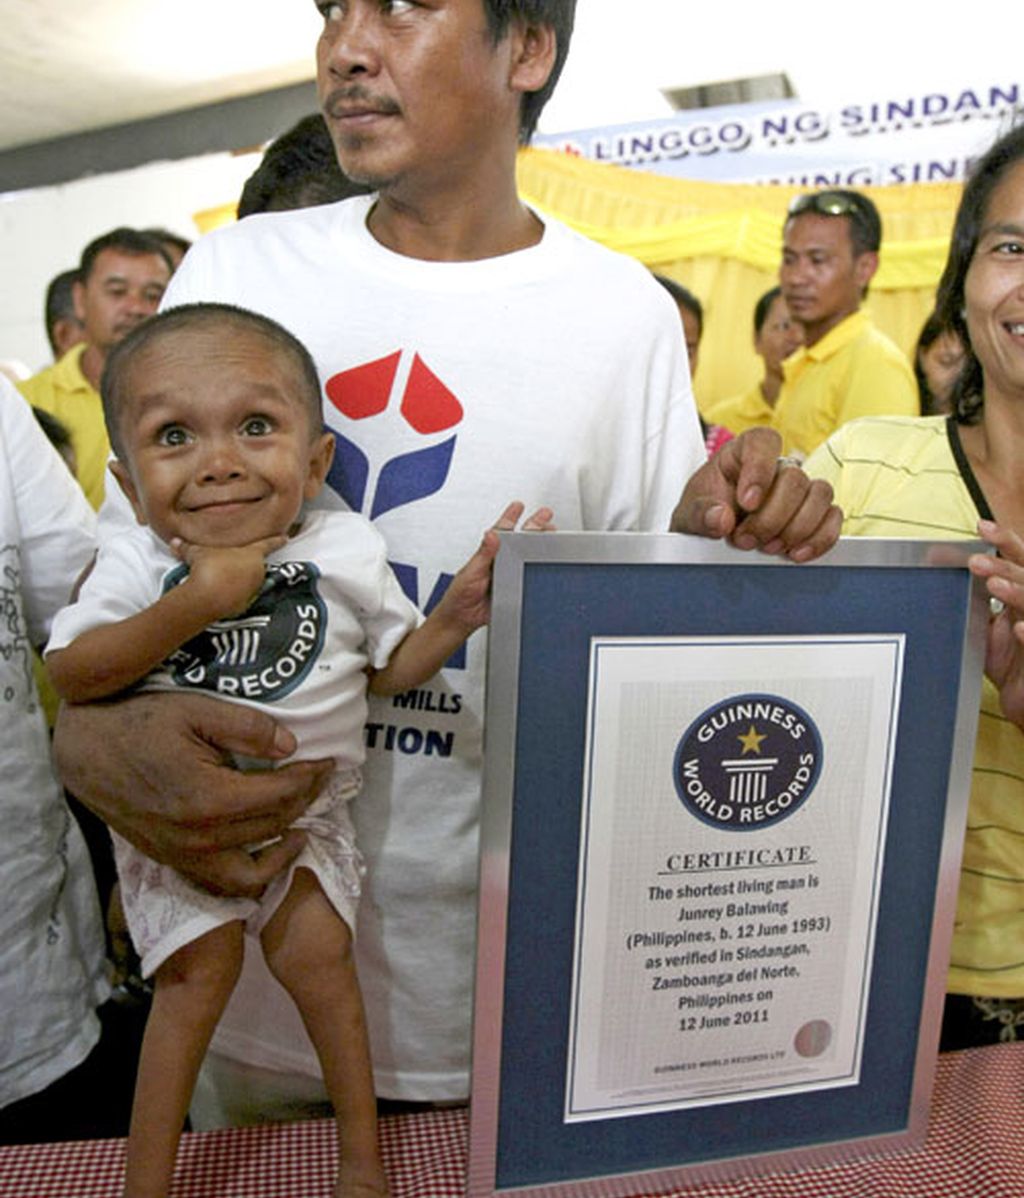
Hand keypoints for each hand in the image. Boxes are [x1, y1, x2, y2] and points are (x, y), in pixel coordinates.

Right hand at [53, 692, 331, 896]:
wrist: (84, 750)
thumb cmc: (138, 721)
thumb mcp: (195, 709)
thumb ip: (246, 727)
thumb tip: (291, 746)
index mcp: (208, 798)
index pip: (280, 794)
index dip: (311, 777)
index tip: (329, 762)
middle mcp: (199, 837)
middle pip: (273, 826)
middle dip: (305, 801)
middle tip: (320, 779)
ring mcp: (184, 855)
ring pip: (254, 867)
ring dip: (286, 843)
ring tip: (302, 817)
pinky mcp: (172, 861)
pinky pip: (224, 882)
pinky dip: (255, 874)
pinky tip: (271, 848)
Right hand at [172, 534, 286, 620]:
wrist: (209, 595)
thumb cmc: (208, 568)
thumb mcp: (196, 554)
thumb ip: (187, 548)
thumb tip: (174, 542)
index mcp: (252, 554)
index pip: (268, 544)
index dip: (277, 540)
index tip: (286, 538)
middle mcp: (257, 570)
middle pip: (255, 564)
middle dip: (245, 564)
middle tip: (231, 564)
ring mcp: (254, 588)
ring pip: (249, 580)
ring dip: (239, 579)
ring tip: (223, 579)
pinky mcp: (247, 603)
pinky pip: (242, 595)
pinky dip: (234, 593)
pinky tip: (222, 593)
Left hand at [434, 500, 554, 632]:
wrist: (462, 619)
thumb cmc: (459, 596)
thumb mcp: (471, 571)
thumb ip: (484, 554)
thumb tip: (492, 535)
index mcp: (487, 554)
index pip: (501, 531)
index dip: (510, 517)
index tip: (518, 506)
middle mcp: (499, 562)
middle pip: (520, 541)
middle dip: (534, 526)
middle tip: (545, 516)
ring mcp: (507, 574)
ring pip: (527, 557)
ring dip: (540, 547)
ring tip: (551, 534)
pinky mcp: (513, 588)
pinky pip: (527, 576)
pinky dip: (537, 570)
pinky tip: (546, 563)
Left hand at [671, 427, 841, 561]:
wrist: (712, 539)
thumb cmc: (704, 515)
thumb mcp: (689, 515)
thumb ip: (700, 515)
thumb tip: (721, 519)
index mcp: (742, 453)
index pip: (763, 441)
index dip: (760, 470)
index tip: (746, 502)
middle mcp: (776, 467)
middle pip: (795, 478)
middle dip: (771, 517)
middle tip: (746, 540)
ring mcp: (800, 489)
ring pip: (820, 494)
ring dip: (797, 528)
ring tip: (769, 547)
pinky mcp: (815, 513)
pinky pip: (834, 517)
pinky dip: (819, 538)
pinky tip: (796, 553)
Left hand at [969, 520, 1023, 727]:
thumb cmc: (1010, 664)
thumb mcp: (985, 629)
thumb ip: (972, 604)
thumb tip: (939, 574)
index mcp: (1022, 596)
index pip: (1018, 560)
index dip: (1004, 542)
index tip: (981, 526)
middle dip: (1003, 566)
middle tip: (976, 561)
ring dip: (1017, 592)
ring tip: (994, 584)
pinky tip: (1019, 629)